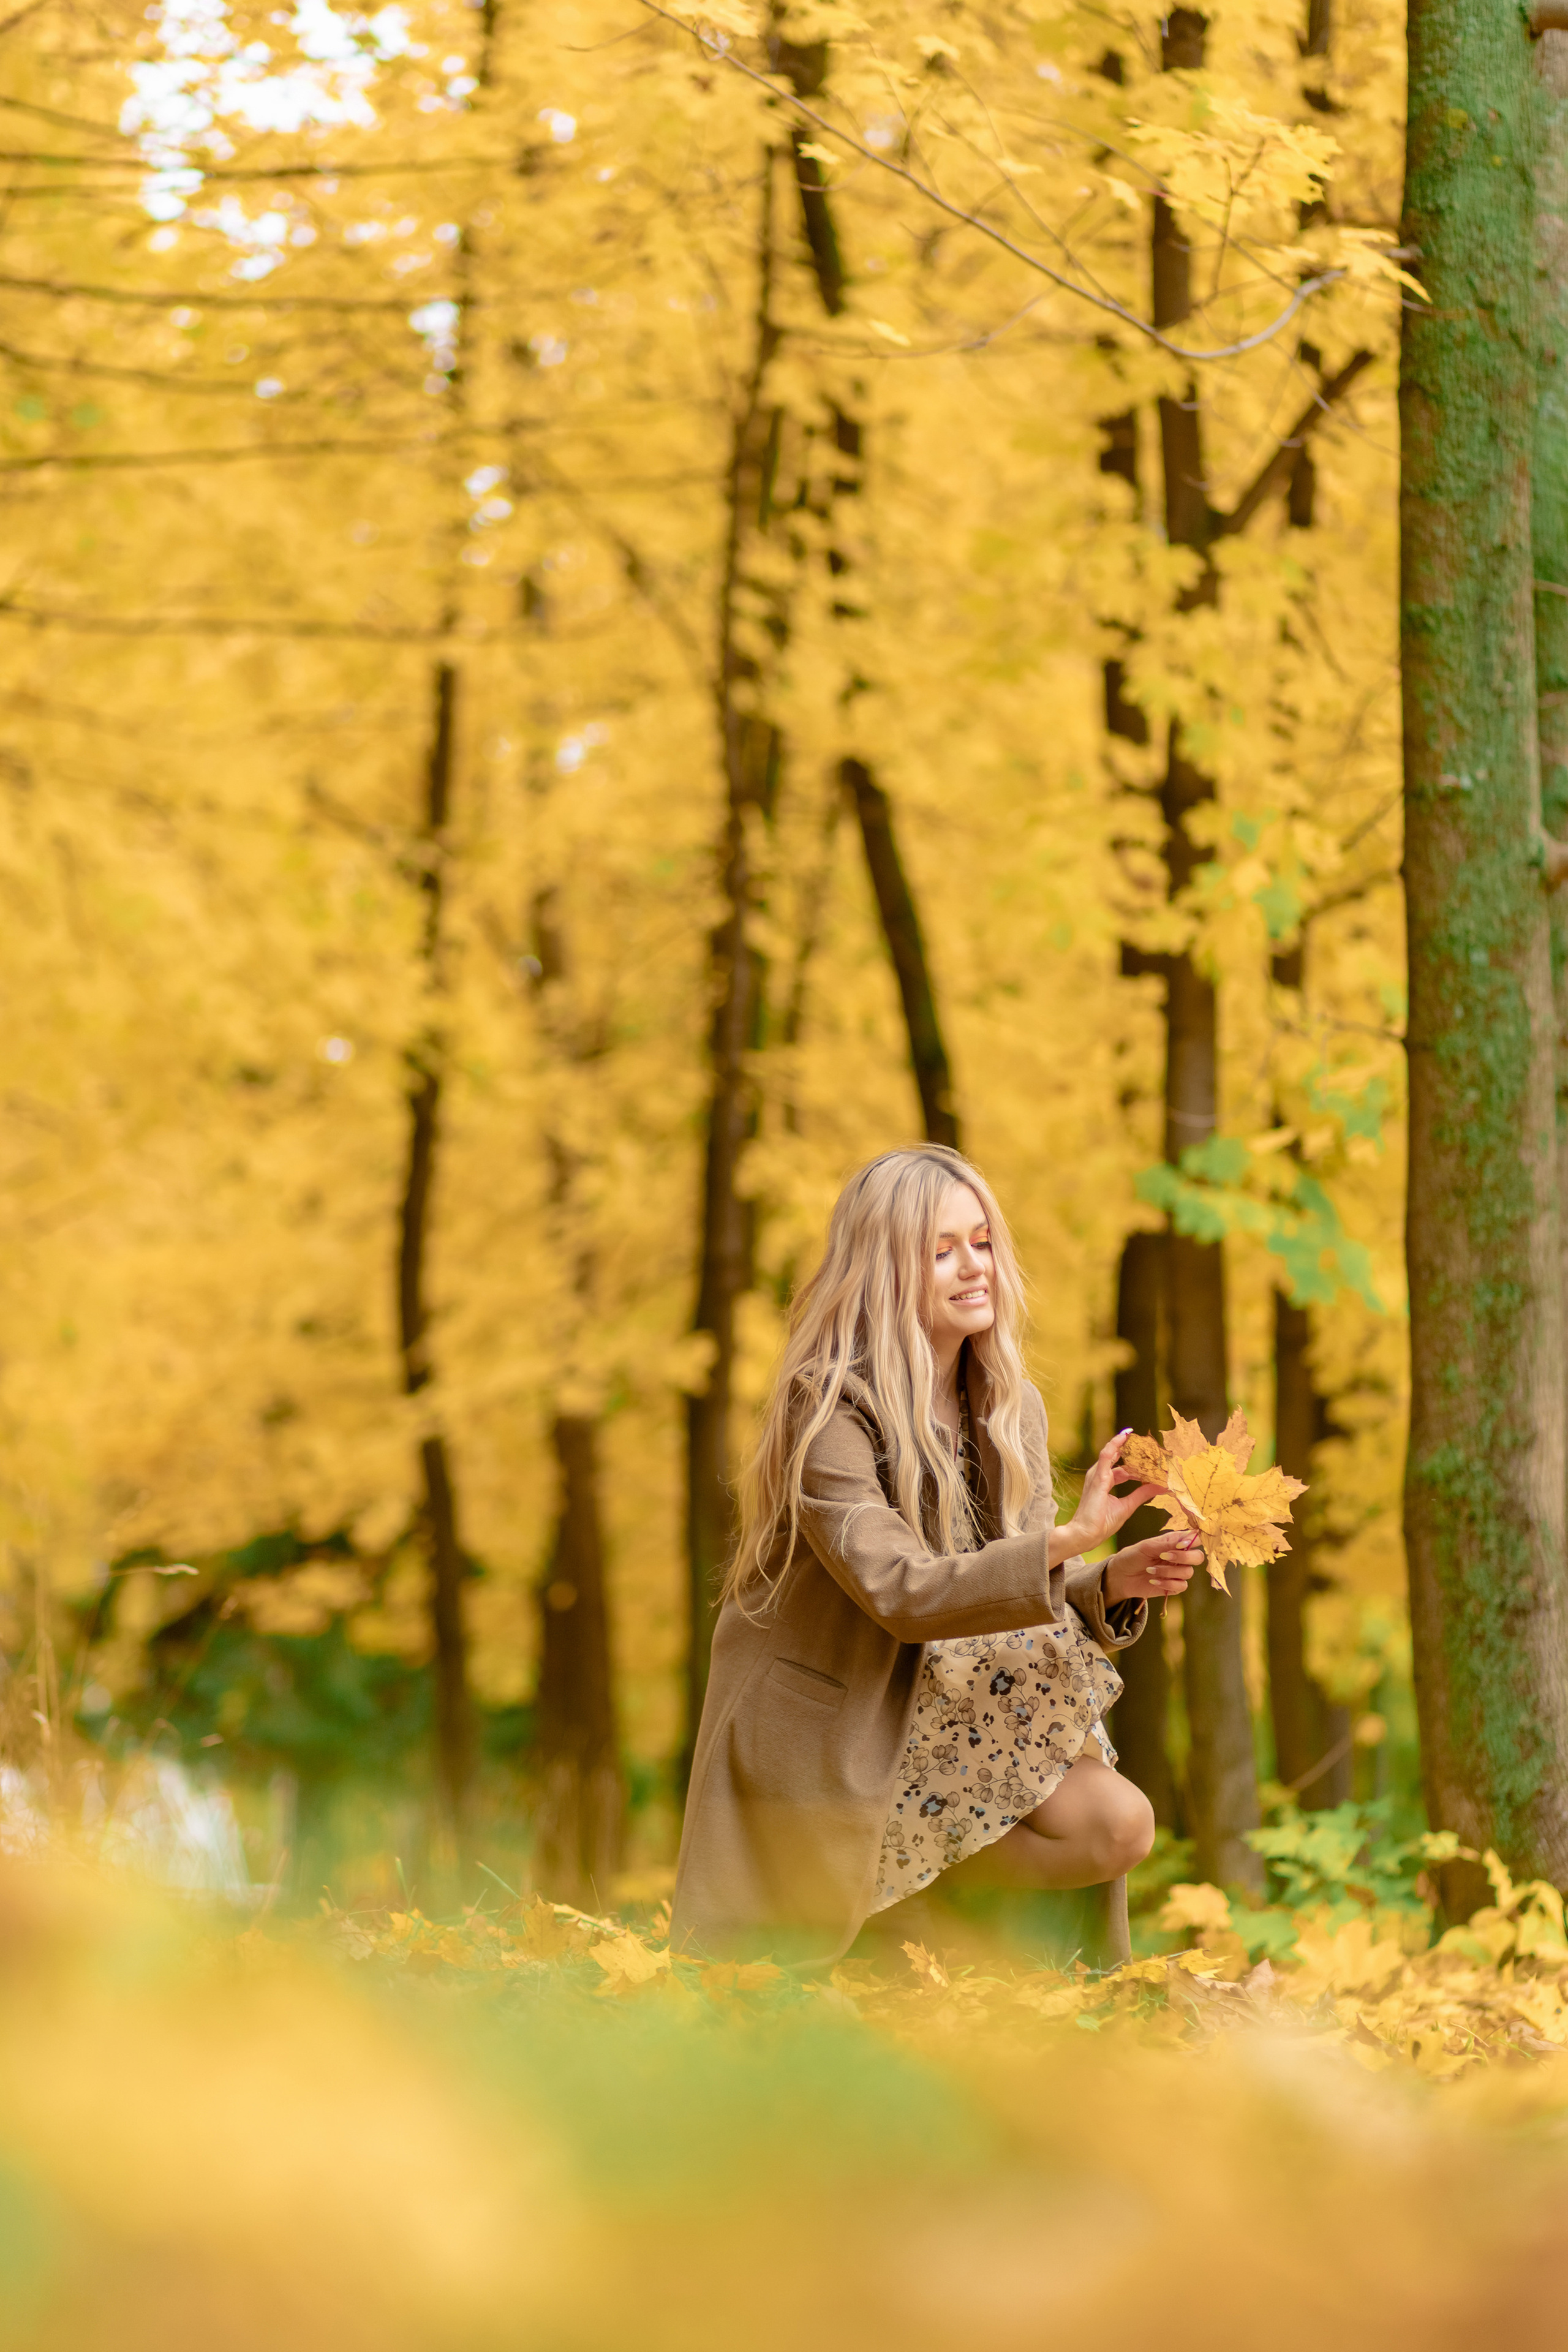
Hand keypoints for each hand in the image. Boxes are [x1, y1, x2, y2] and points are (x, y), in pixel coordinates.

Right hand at [1052, 1427, 1164, 1561]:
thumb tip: (1161, 1486)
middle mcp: (1100, 1474)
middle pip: (1118, 1457)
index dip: (1140, 1464)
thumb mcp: (1128, 1506)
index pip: (1124, 1468)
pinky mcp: (1097, 1477)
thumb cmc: (1102, 1523)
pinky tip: (1125, 1436)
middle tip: (1151, 1445)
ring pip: (1112, 1452)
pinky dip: (1116, 1445)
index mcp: (1106, 1481)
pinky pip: (1106, 1455)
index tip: (1156, 1460)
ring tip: (1140, 1436)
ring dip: (1126, 1444)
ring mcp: (1097, 1474)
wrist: (1086, 1534)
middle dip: (1134, 1450)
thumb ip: (1142, 1494)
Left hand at [1103, 1527, 1201, 1603]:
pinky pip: (1181, 1586)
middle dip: (1184, 1558)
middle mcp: (1179, 1556)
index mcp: (1174, 1542)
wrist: (1120, 1576)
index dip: (1192, 1541)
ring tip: (1150, 1570)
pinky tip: (1153, 1581)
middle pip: (1198, 1557)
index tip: (1180, 1545)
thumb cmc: (1132, 1556)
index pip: (1194, 1538)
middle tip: (1164, 1557)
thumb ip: (1166, 1545)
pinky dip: (1167, 1584)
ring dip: (1169, 1571)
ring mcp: (1177, 1572)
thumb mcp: (1146, 1547)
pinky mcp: (1173, 1586)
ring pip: (1189, 1572)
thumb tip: (1185, 1542)